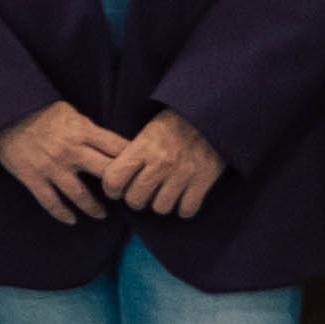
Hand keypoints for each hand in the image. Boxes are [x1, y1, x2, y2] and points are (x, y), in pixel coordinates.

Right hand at [0, 100, 131, 223]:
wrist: (2, 113)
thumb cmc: (38, 110)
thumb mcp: (70, 113)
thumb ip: (89, 130)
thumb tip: (112, 145)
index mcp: (82, 131)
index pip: (118, 148)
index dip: (133, 160)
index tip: (142, 170)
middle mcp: (70, 151)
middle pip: (106, 173)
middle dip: (119, 187)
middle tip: (126, 196)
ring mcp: (51, 167)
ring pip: (80, 195)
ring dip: (94, 208)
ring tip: (102, 215)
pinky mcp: (32, 178)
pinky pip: (51, 202)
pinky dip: (63, 214)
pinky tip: (72, 220)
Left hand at [103, 110, 226, 218]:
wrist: (212, 113)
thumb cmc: (177, 122)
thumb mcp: (149, 130)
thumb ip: (132, 153)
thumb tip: (114, 176)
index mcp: (143, 146)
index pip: (113, 180)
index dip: (112, 189)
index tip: (118, 189)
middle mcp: (161, 162)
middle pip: (135, 200)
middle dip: (137, 199)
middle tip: (144, 192)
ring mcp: (183, 173)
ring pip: (160, 208)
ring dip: (162, 204)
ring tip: (165, 193)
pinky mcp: (203, 181)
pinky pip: (186, 210)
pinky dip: (184, 207)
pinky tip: (184, 196)